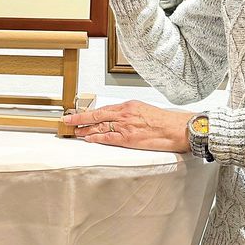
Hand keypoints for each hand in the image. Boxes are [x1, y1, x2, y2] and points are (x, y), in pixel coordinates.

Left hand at [62, 100, 190, 151]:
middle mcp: (124, 114)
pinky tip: (88, 138)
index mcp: (128, 106)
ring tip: (74, 131)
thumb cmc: (164, 121)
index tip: (78, 112)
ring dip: (85, 129)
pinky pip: (108, 138)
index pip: (103, 109)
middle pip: (96, 115)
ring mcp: (125, 126)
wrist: (177, 129)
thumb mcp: (144, 110)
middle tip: (67, 119)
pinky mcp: (128, 139)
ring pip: (99, 127)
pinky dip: (96, 138)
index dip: (88, 112)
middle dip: (79, 117)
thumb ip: (130, 114)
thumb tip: (118, 119)